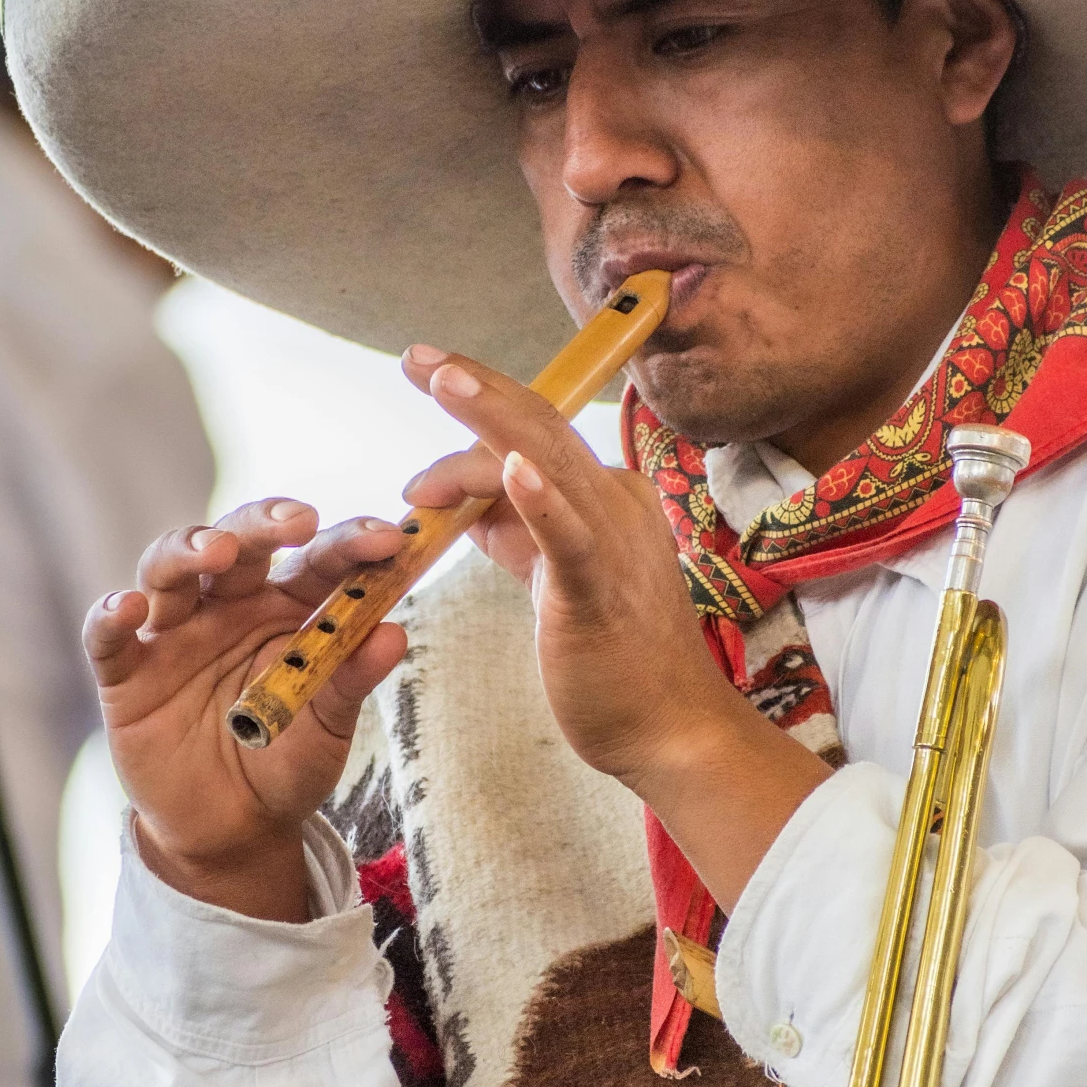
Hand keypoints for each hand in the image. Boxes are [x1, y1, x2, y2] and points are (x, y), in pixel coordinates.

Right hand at [85, 501, 409, 919]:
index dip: (350, 542)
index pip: (317, 560)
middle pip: (238, 543)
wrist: (233, 828)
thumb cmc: (287, 762)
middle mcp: (228, 608)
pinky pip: (107, 638)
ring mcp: (173, 635)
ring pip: (168, 570)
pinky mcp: (126, 675)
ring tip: (216, 550)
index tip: (387, 538)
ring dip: (188, 549)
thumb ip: (352, 680)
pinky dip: (110, 617)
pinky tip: (129, 608)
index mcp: (286, 609)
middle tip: (297, 520)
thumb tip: (394, 634)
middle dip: (262, 523)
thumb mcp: (329, 729)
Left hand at [403, 349, 829, 907]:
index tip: (431, 377)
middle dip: (475, 387)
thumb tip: (475, 495)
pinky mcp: (599, 592)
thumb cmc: (614, 660)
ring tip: (443, 380)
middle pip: (537, 428)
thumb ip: (520, 532)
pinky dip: (540, 499)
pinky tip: (512, 469)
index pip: (531, 438)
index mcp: (605, 498)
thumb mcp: (557, 577)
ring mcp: (612, 543)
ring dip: (491, 418)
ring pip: (546, 462)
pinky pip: (569, 538)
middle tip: (418, 357)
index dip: (479, 405)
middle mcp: (614, 504)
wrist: (669, 729)